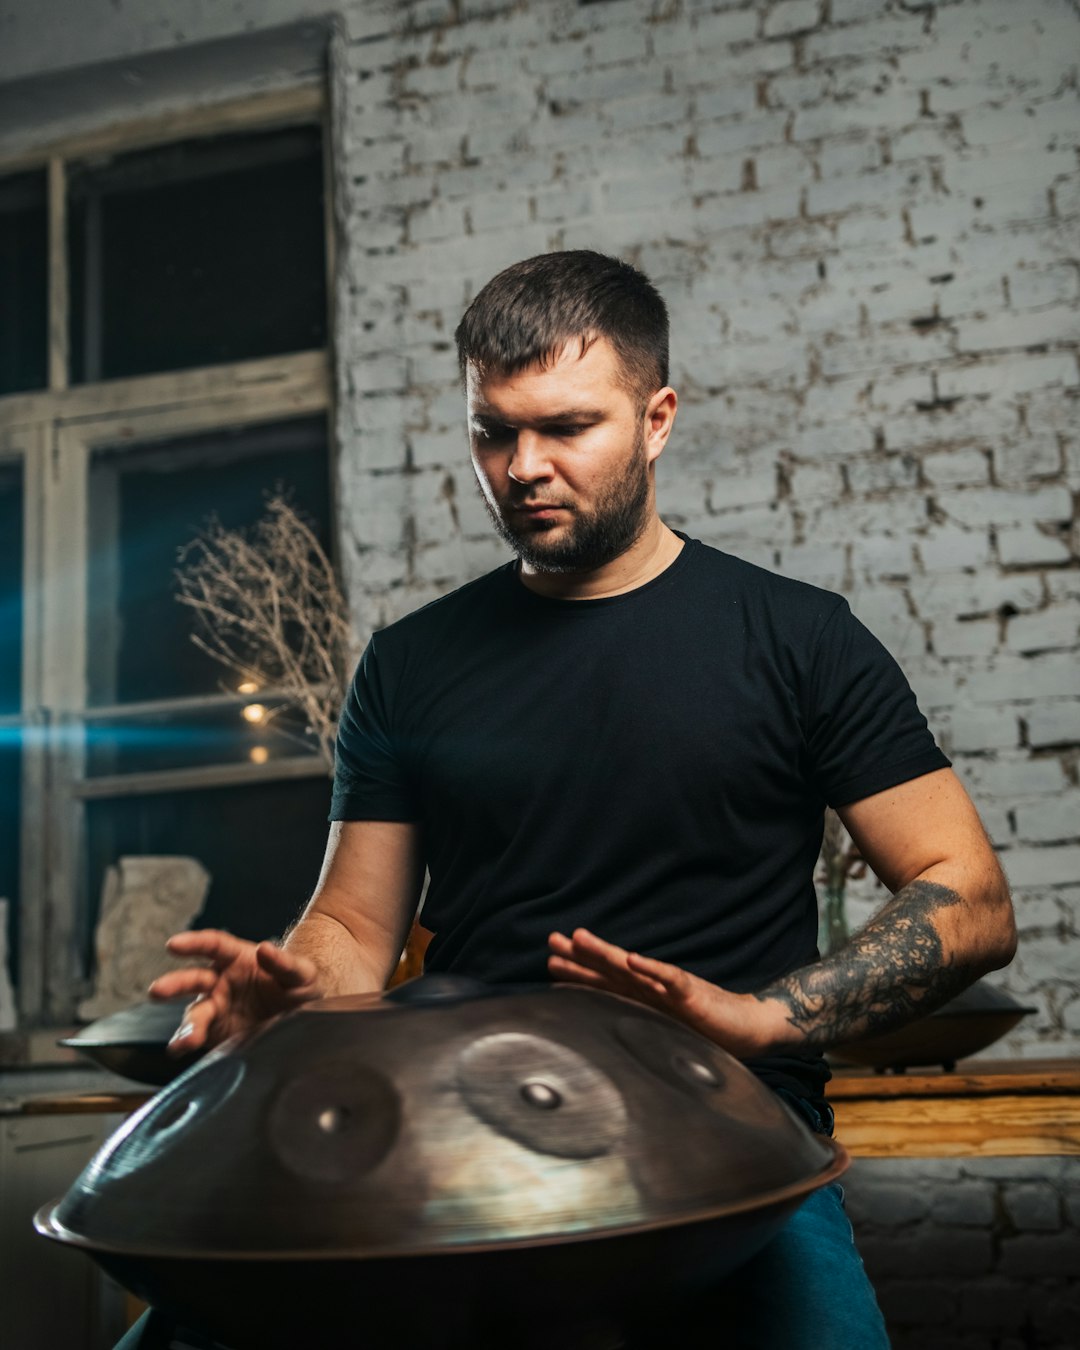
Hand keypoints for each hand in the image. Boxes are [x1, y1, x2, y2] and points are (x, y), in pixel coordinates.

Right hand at [149, 929, 323, 1055]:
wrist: (304, 1018)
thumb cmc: (301, 988)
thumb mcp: (302, 974)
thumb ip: (284, 963)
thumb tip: (264, 949)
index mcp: (239, 958)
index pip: (213, 945)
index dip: (193, 943)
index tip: (174, 945)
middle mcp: (221, 981)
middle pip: (193, 979)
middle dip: (174, 984)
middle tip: (157, 990)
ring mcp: (216, 1008)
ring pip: (194, 1014)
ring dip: (187, 1027)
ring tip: (186, 1041)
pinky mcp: (216, 1033)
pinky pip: (196, 1038)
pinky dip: (186, 1044)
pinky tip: (180, 1050)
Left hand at [547, 928, 786, 1058]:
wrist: (750, 1028)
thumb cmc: (707, 1029)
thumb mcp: (665, 1031)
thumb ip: (639, 1029)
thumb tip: (605, 1039)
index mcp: (644, 1000)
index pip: (604, 983)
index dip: (577, 972)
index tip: (550, 963)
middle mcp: (652, 990)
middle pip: (610, 970)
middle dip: (581, 955)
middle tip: (552, 939)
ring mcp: (670, 991)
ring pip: (632, 969)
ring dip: (605, 953)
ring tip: (581, 938)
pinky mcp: (692, 996)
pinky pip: (669, 980)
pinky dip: (651, 969)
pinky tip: (634, 959)